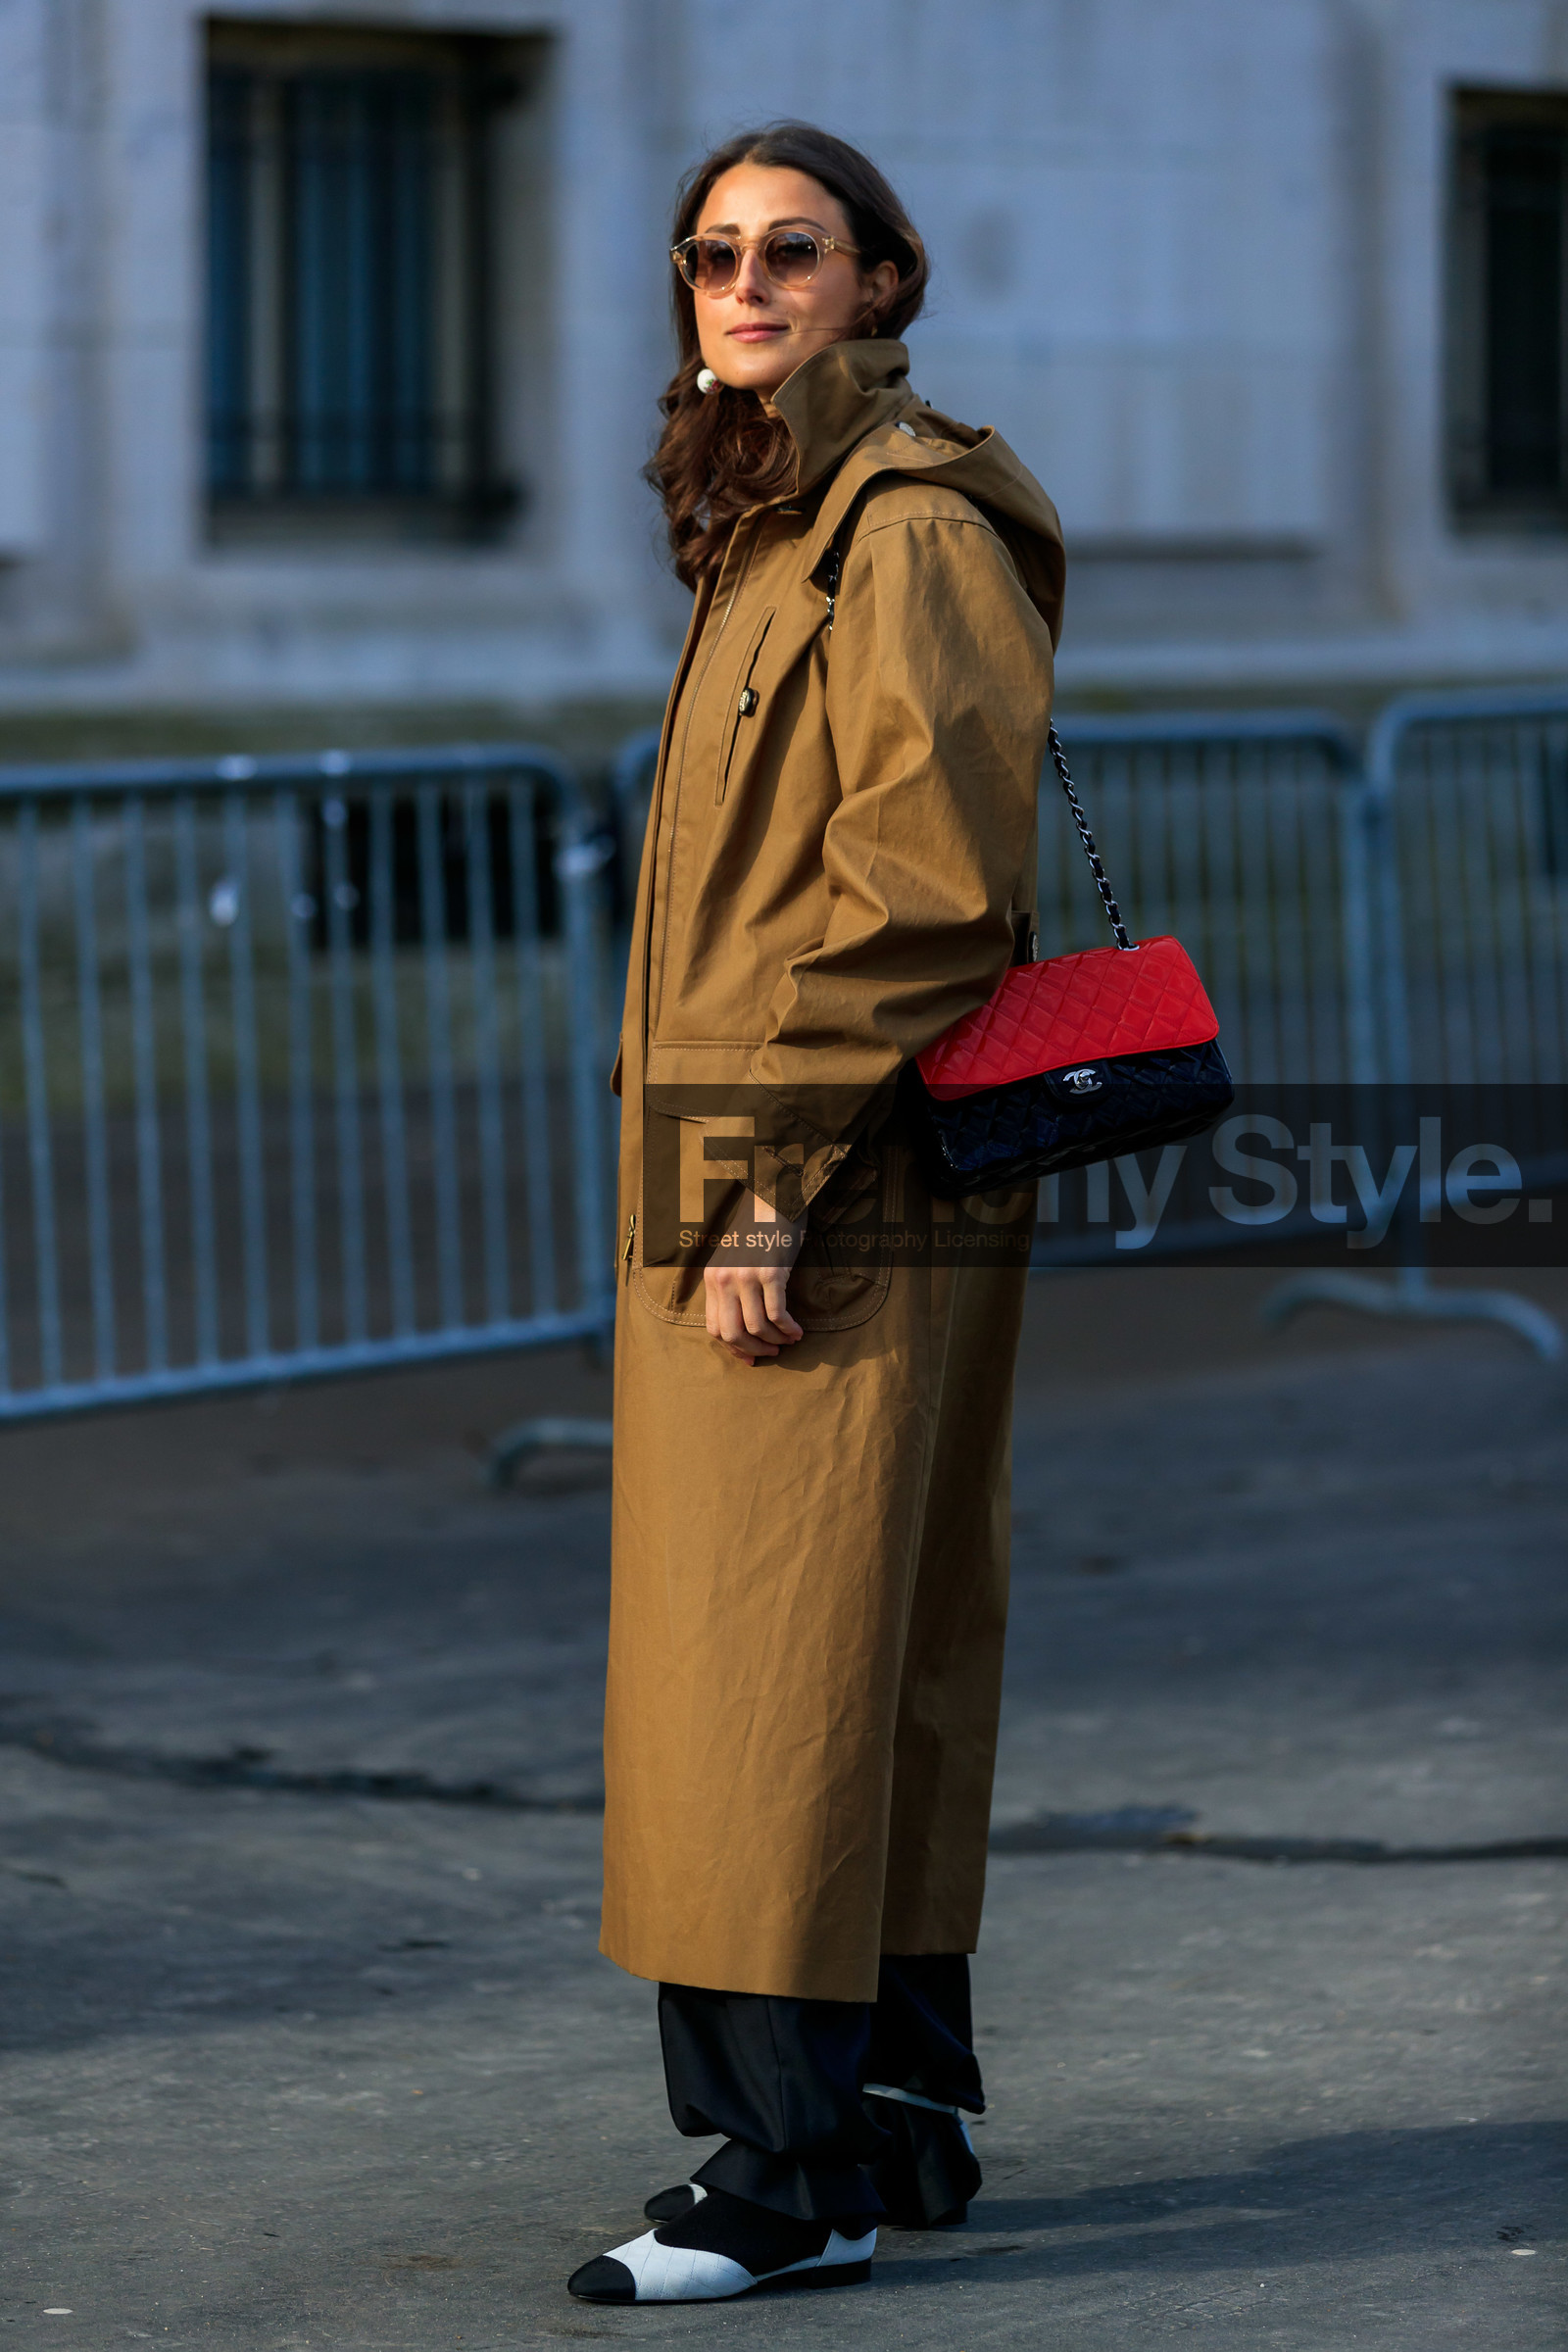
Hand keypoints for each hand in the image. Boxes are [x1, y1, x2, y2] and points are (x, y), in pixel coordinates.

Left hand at [704, 1196, 805, 1364]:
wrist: (774, 1201)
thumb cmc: (758, 1233)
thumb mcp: (734, 1261)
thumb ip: (733, 1289)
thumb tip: (745, 1330)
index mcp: (712, 1278)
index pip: (715, 1327)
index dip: (733, 1348)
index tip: (750, 1357)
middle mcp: (724, 1279)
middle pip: (732, 1333)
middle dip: (754, 1349)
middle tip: (771, 1352)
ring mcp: (746, 1276)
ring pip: (756, 1327)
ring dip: (775, 1340)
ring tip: (788, 1341)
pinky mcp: (770, 1273)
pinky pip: (777, 1314)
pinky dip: (788, 1329)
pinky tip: (796, 1331)